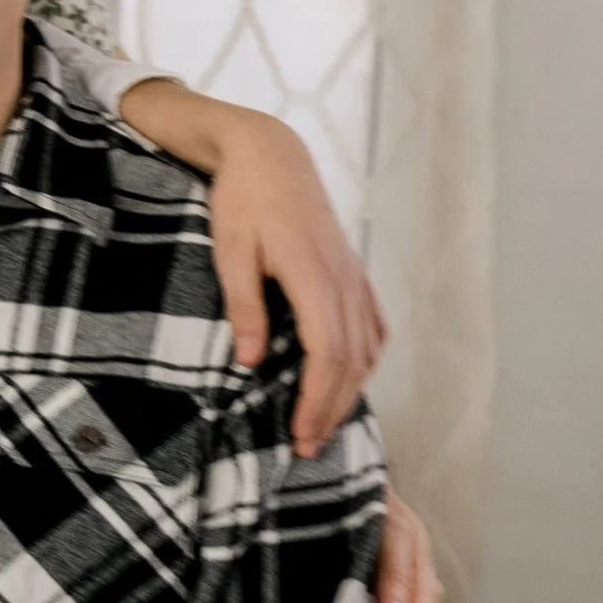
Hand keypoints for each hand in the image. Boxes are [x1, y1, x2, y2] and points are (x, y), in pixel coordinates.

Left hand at [193, 108, 383, 456]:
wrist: (271, 154)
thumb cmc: (242, 200)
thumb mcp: (230, 250)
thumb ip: (244, 306)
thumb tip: (252, 363)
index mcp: (313, 275)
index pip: (327, 354)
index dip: (318, 400)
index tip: (302, 436)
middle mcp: (343, 278)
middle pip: (351, 360)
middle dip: (333, 408)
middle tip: (309, 448)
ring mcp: (354, 274)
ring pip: (367, 346)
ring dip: (350, 389)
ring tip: (325, 424)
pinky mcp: (353, 270)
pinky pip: (372, 324)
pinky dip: (366, 358)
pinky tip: (351, 378)